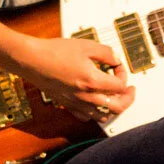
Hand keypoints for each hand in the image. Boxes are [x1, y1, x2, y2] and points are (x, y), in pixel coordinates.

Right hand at [12, 37, 133, 124]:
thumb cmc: (55, 52)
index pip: (120, 86)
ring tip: (115, 98)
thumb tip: (116, 59)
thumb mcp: (86, 45)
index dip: (124, 74)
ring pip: (103, 116)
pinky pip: (86, 117)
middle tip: (130, 90)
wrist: (32, 60)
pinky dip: (95, 113)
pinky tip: (95, 104)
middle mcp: (86, 96)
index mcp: (93, 81)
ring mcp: (77, 103)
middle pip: (117, 107)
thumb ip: (106, 53)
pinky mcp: (67, 105)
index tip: (118, 66)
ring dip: (113, 107)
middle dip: (128, 98)